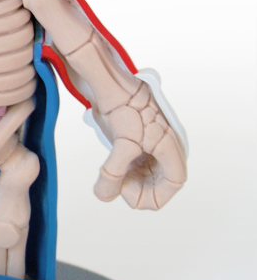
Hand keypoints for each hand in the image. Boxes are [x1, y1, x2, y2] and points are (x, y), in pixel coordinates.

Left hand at [94, 85, 186, 209]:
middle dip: (140, 188)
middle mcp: (165, 145)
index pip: (175, 182)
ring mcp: (153, 143)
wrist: (108, 82)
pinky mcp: (140, 140)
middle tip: (117, 184)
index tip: (130, 193)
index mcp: (169, 145)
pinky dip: (125, 171)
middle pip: (162, 181)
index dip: (156, 194)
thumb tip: (104, 196)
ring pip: (149, 174)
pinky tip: (112, 166)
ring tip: (112, 174)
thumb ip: (114, 173)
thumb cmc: (121, 105)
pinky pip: (138, 164)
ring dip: (131, 180)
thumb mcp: (121, 143)